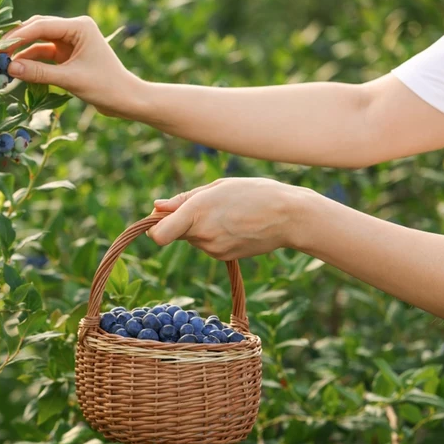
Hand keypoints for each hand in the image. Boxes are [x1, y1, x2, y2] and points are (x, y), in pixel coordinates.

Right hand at [3, 15, 143, 116]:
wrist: (125, 100)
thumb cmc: (105, 86)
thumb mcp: (69, 79)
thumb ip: (39, 73)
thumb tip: (10, 68)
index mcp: (79, 26)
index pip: (42, 26)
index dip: (18, 36)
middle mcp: (74, 29)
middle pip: (37, 30)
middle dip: (17, 42)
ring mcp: (70, 42)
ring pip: (38, 43)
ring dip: (22, 54)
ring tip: (3, 65)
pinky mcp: (68, 56)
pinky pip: (44, 55)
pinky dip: (31, 63)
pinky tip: (17, 71)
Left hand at [147, 178, 309, 259]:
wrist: (289, 217)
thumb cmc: (253, 192)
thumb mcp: (217, 186)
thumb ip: (183, 198)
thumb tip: (156, 207)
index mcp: (196, 211)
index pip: (157, 234)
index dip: (153, 226)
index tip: (160, 216)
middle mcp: (202, 234)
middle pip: (174, 233)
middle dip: (180, 221)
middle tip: (205, 205)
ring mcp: (213, 249)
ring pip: (192, 238)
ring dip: (200, 227)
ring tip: (227, 212)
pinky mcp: (224, 257)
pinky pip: (207, 245)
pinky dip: (214, 236)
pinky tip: (235, 224)